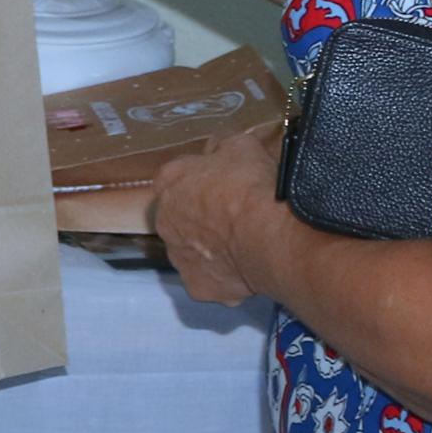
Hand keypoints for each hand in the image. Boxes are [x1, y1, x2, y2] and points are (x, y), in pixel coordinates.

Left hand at [152, 125, 280, 303]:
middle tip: (234, 218)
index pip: (175, 177)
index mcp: (169, 182)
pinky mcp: (198, 286)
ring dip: (210, 250)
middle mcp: (165, 221)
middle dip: (201, 217)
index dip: (199, 180)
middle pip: (179, 217)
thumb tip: (223, 150)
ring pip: (193, 252)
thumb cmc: (251, 186)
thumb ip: (224, 148)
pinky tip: (247, 271)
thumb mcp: (241, 146)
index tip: (222, 185)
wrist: (267, 235)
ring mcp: (179, 258)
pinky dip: (225, 278)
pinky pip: (210, 281)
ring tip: (244, 246)